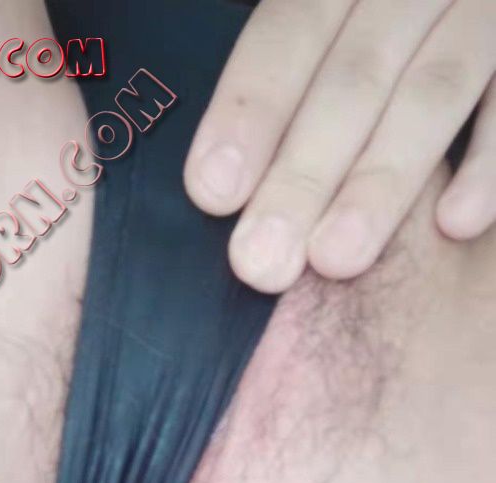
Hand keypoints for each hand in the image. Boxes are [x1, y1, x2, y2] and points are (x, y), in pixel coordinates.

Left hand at [184, 0, 495, 292]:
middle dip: (303, 174)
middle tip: (262, 260)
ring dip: (381, 180)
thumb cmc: (375, 23)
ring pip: (433, 90)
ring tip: (335, 259)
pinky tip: (456, 224)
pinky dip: (489, 164)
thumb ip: (293, 69)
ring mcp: (480, 8)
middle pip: (353, 77)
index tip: (212, 191)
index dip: (249, 111)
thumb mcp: (337, 21)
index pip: (287, 33)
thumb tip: (218, 174)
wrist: (458, 2)